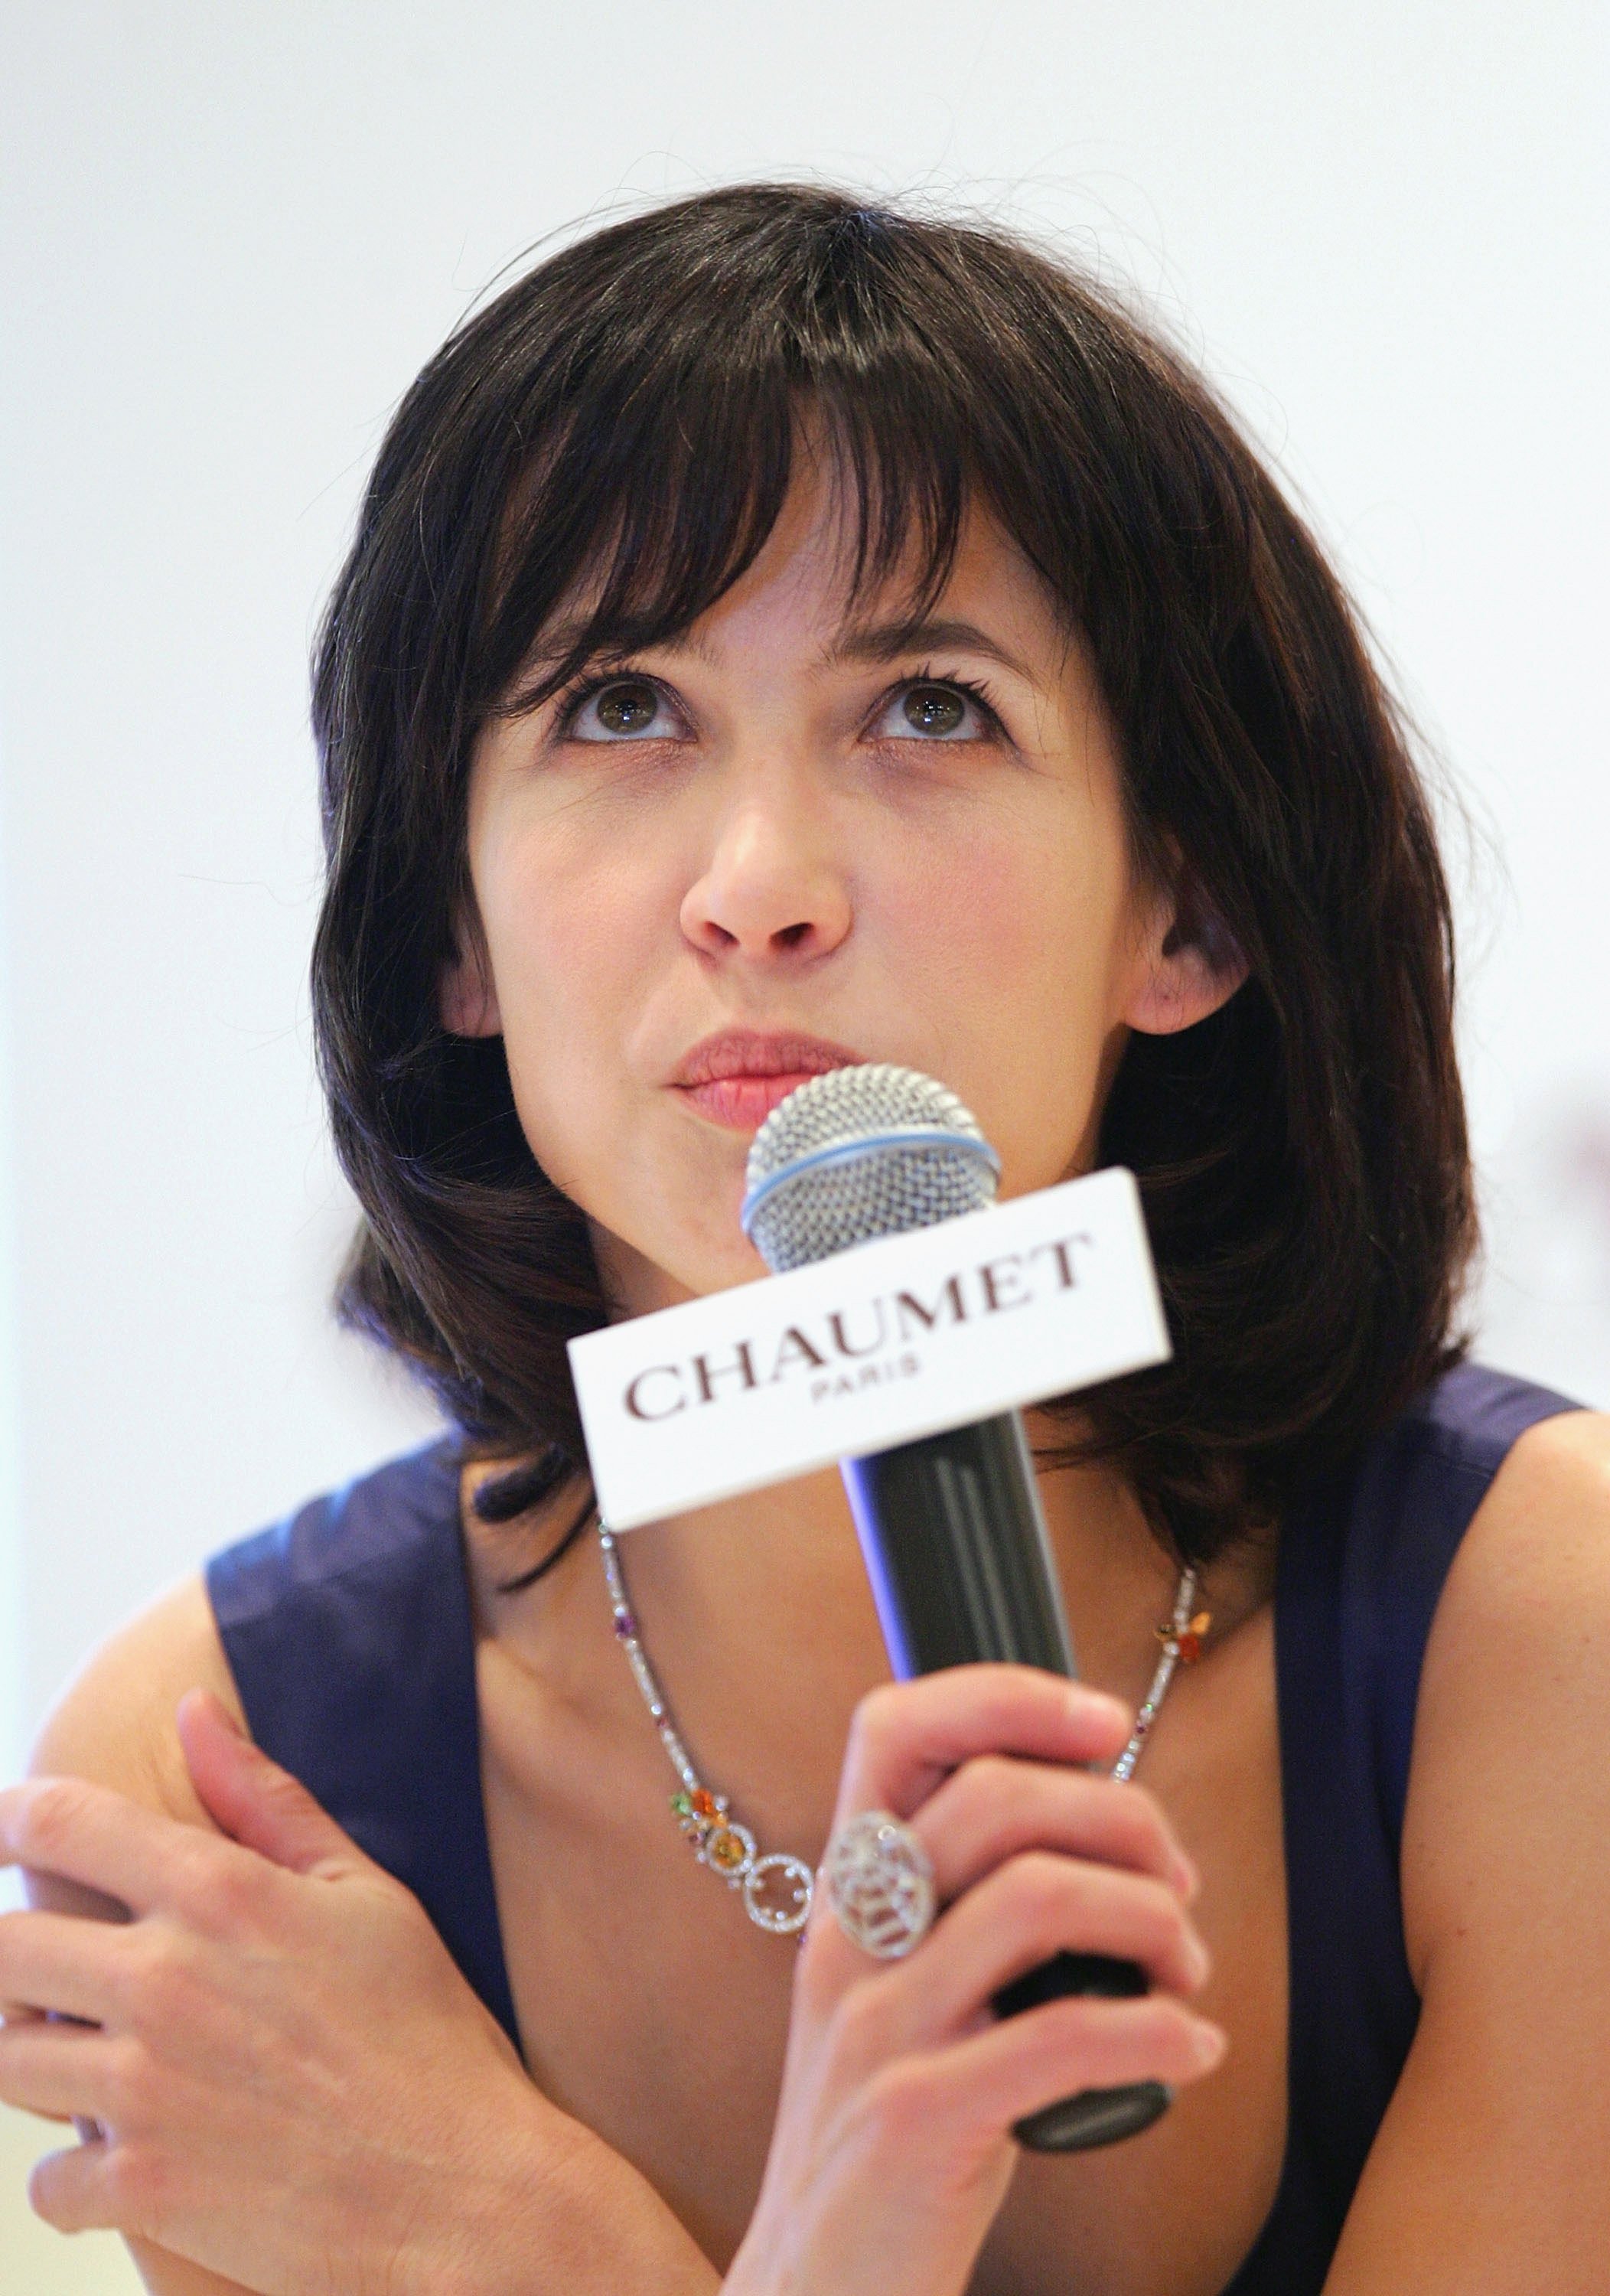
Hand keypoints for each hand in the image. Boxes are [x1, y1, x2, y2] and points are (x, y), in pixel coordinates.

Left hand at [0, 1693, 716, 2295]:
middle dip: (11, 1953)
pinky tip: (130, 2156)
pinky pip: (46, 2180)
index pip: (58, 1823)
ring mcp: (142, 2090)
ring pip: (6, 2060)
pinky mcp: (139, 2189)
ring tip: (90, 2059)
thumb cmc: (427, 2037)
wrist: (462, 2189)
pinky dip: (75, 2174)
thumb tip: (196, 1712)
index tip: (8, 1830)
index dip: (11, 1819)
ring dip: (37, 2055)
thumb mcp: (365, 1892)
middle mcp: (161, 1981)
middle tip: (51, 1970)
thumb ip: (266, 1800)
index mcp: (217, 1894)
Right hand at [724, 1666, 1223, 2295]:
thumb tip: (1097, 1829)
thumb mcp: (896, 1997)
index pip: (892, 1731)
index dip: (1002, 1696)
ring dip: (1149, 1917)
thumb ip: (957, 1910)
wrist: (815, 2294)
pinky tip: (1192, 2049)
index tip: (1103, 1720)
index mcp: (846, 1896)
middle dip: (1121, 1817)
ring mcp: (877, 2031)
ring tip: (1187, 1967)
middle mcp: (851, 1943)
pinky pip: (1061, 2038)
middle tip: (1179, 1880)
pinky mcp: (917, 2121)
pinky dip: (1155, 2032)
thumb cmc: (891, 2136)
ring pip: (1033, 1899)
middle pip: (994, 1799)